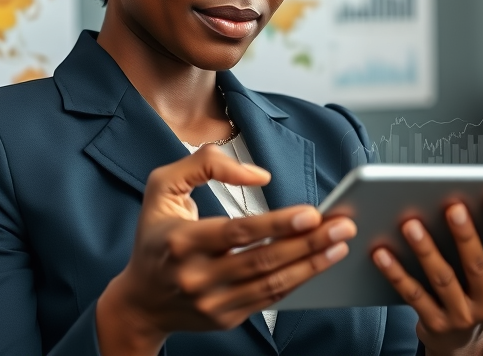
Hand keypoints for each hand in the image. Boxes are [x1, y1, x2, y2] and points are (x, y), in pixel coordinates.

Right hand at [97, 144, 355, 355]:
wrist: (140, 300)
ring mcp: (212, 302)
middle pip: (263, 260)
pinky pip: (269, 299)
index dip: (277, 224)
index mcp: (182, 241)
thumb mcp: (163, 186)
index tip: (311, 214)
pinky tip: (318, 263)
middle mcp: (197, 276)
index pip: (238, 233)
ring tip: (339, 245)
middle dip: (308, 243)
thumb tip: (258, 176)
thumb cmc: (156, 235)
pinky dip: (297, 281)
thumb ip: (206, 164)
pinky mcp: (226, 317)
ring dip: (311, 264)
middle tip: (342, 226)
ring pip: (272, 284)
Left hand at [372, 193, 482, 355]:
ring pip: (446, 277)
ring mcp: (469, 314)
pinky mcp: (438, 324)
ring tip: (411, 223)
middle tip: (457, 205)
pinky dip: (396, 272)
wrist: (463, 344)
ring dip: (427, 249)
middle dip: (475, 232)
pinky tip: (382, 252)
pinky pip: (414, 294)